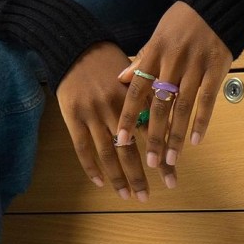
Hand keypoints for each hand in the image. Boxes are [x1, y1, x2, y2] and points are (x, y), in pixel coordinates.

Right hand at [56, 41, 153, 201]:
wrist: (75, 46)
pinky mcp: (72, 117)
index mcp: (132, 94)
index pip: (150, 131)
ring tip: (127, 195)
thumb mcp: (131, 72)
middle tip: (147, 196)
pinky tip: (100, 182)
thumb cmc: (107, 58)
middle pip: (129, 148)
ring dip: (118, 177)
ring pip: (107, 153)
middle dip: (139, 175)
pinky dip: (91, 168)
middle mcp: (113, 106)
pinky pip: (83, 148)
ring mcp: (92, 113)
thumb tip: (165, 118)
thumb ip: (147, 96)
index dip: (159, 153)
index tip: (171, 175)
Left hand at [115, 1, 232, 171]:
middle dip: (154, 135)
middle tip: (149, 162)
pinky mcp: (216, 68)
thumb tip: (121, 78)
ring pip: (183, 106)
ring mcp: (196, 66)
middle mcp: (173, 61)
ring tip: (171, 159)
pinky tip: (195, 140)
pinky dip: (201, 121)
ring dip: (176, 135)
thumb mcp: (158, 33)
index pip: (138, 89)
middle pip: (160, 104)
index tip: (120, 139)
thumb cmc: (184, 19)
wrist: (217, 2)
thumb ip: (143, 58)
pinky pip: (208, 99)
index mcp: (156, 52)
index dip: (129, 115)